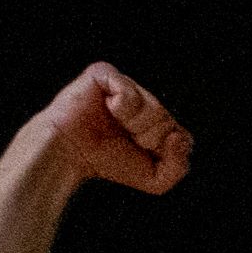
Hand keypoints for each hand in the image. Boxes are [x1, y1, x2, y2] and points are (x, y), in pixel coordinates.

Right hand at [37, 63, 192, 196]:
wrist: (69, 153)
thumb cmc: (107, 162)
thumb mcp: (154, 179)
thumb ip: (179, 167)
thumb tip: (178, 136)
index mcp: (156, 120)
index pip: (182, 135)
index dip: (164, 150)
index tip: (139, 151)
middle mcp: (143, 99)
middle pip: (168, 121)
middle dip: (148, 138)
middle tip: (124, 137)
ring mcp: (125, 84)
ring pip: (155, 108)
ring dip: (135, 125)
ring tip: (113, 124)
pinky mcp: (105, 73)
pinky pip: (130, 93)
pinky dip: (121, 108)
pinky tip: (106, 108)